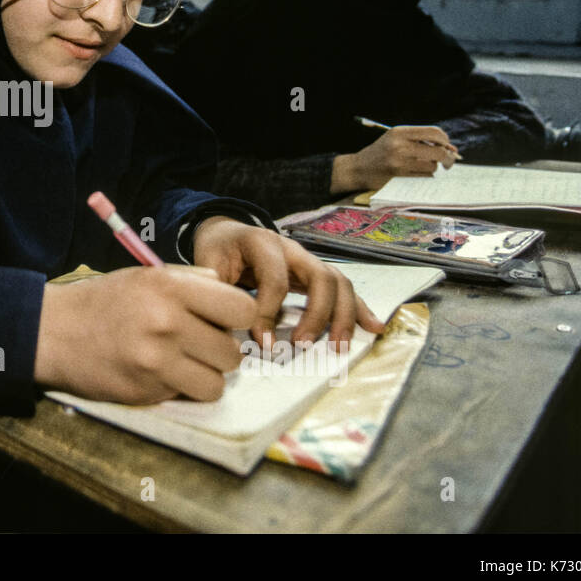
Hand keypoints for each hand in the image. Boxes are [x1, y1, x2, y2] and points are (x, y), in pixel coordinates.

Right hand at [34, 265, 256, 403]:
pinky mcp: (146, 391)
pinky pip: (188, 397)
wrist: (54, 332)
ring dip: (205, 376)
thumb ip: (190, 281)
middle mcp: (167, 322)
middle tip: (198, 345)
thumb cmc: (103, 301)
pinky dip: (182, 389)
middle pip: (232, 352)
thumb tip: (230, 294)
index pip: (241, 309)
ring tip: (183, 363)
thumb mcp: (144, 276)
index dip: (236, 318)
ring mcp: (156, 361)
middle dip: (220, 351)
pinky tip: (161, 374)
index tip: (222, 321)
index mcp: (169, 287)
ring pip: (217, 383)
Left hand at [190, 218, 382, 351]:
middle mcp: (292, 249)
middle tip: (302, 344)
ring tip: (337, 347)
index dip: (269, 312)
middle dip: (317, 313)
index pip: (275, 278)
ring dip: (342, 316)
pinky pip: (344, 290)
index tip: (262, 342)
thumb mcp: (207, 265)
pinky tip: (373, 328)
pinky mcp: (316, 274)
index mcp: (262, 243)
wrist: (226, 234)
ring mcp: (308, 260)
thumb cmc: (218, 251)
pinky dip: (360, 310)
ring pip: (338, 283)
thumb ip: (217, 291)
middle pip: (320, 276)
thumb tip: (225, 329)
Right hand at [332, 126, 458, 192]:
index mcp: (399, 132)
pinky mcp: (399, 177)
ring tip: (422, 167)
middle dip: (446, 157)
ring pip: (432, 166)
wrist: (358, 169)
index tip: (447, 146)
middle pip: (438, 151)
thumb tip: (452, 150)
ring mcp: (399, 162)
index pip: (434, 132)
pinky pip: (424, 177)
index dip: (445, 140)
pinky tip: (415, 174)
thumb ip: (421, 140)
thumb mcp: (396, 139)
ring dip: (432, 168)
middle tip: (447, 161)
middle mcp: (400, 145)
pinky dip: (424, 176)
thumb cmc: (381, 153)